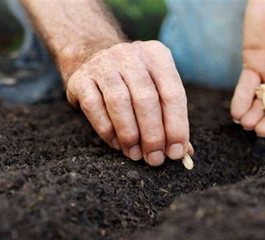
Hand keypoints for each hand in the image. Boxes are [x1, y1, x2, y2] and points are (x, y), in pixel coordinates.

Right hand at [66, 41, 192, 165]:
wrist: (91, 57)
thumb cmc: (133, 83)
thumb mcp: (156, 90)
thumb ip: (171, 118)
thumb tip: (184, 152)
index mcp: (156, 55)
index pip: (173, 93)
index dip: (176, 126)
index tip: (176, 152)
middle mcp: (130, 55)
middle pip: (146, 99)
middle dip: (153, 135)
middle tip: (155, 158)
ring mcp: (103, 64)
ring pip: (119, 102)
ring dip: (130, 134)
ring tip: (136, 154)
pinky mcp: (80, 78)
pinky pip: (94, 107)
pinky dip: (107, 130)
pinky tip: (117, 143)